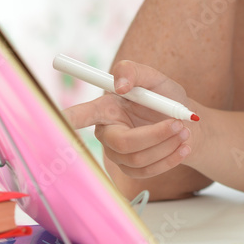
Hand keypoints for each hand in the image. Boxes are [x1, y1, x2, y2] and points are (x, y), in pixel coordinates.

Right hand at [63, 60, 194, 178]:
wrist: (185, 123)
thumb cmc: (165, 97)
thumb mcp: (154, 77)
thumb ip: (134, 71)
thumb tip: (121, 84)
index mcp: (105, 108)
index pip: (78, 116)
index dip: (66, 121)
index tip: (57, 122)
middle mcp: (106, 133)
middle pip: (121, 143)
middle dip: (154, 135)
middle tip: (178, 123)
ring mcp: (117, 154)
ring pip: (139, 158)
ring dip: (168, 144)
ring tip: (185, 130)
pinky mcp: (132, 170)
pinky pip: (148, 171)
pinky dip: (171, 158)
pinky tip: (184, 146)